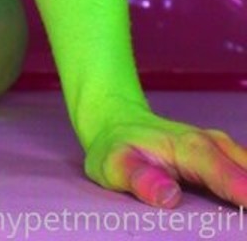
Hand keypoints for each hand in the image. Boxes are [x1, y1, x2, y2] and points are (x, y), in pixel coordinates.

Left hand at [85, 103, 246, 207]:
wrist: (116, 122)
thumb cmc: (117, 147)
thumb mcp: (115, 164)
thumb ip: (140, 179)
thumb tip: (169, 196)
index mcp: (191, 148)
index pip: (227, 176)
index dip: (245, 194)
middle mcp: (214, 145)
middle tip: (244, 226)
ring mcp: (222, 150)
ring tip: (244, 220)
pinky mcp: (225, 158)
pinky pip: (246, 173)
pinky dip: (246, 190)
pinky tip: (243, 210)